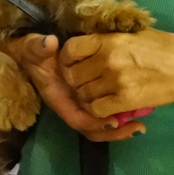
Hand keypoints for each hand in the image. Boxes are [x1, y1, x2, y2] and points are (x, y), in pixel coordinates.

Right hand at [4, 34, 144, 142]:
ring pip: (102, 121)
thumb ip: (38, 48)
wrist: (32, 51)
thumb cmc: (32, 51)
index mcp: (59, 99)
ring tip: (141, 124)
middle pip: (94, 127)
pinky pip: (107, 109)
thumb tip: (49, 43)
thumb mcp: (32, 48)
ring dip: (121, 125)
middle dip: (114, 131)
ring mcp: (83, 100)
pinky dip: (121, 111)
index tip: (113, 121)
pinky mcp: (92, 93)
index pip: (78, 119)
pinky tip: (140, 108)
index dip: (94, 123)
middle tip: (137, 127)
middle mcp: (73, 103)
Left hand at [60, 28, 173, 119]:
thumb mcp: (132, 33)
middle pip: (73, 76)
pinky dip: (99, 110)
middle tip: (87, 82)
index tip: (75, 63)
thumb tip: (86, 45)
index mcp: (108, 40)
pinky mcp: (125, 101)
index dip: (67, 59)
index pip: (70, 50)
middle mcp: (107, 59)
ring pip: (83, 95)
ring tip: (100, 93)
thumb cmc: (164, 46)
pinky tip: (109, 104)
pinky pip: (97, 110)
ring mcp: (115, 81)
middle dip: (76, 81)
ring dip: (88, 97)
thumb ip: (108, 39)